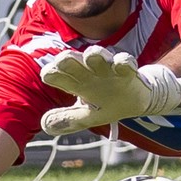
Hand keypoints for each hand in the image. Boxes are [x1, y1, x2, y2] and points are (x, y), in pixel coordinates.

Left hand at [38, 45, 180, 135]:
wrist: (136, 99)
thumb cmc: (106, 103)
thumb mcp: (87, 116)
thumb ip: (68, 119)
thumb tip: (44, 125)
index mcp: (75, 83)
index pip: (57, 75)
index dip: (52, 73)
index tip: (48, 75)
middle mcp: (88, 72)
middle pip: (73, 62)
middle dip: (67, 59)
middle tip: (63, 60)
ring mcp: (108, 69)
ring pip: (98, 57)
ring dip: (95, 55)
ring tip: (92, 56)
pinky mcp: (127, 70)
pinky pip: (125, 62)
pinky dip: (123, 62)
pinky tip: (120, 63)